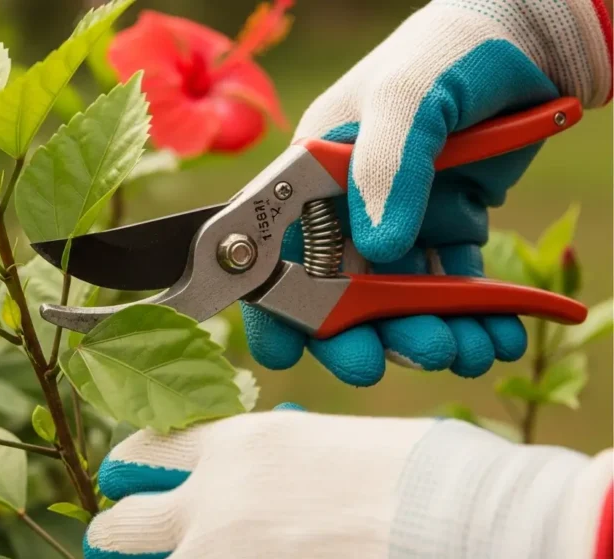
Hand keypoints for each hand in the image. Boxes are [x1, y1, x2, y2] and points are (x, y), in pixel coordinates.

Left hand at [84, 407, 608, 558]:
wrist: (457, 515)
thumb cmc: (414, 473)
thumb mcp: (323, 445)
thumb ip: (263, 464)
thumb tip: (241, 481)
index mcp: (236, 445)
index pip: (145, 451)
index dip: (129, 467)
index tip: (123, 477)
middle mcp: (213, 501)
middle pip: (123, 522)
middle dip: (118, 529)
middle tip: (116, 535)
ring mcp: (220, 554)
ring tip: (156, 556)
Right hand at [243, 0, 611, 385]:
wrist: (532, 42)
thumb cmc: (450, 52)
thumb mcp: (409, 96)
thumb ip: (386, 168)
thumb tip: (379, 248)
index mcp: (311, 174)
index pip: (276, 249)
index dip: (272, 305)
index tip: (285, 355)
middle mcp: (346, 205)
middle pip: (337, 290)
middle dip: (361, 334)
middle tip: (392, 360)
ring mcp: (397, 219)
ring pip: (397, 298)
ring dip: (425, 333)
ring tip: (464, 348)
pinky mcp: (446, 227)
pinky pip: (451, 286)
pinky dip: (475, 318)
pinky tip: (497, 336)